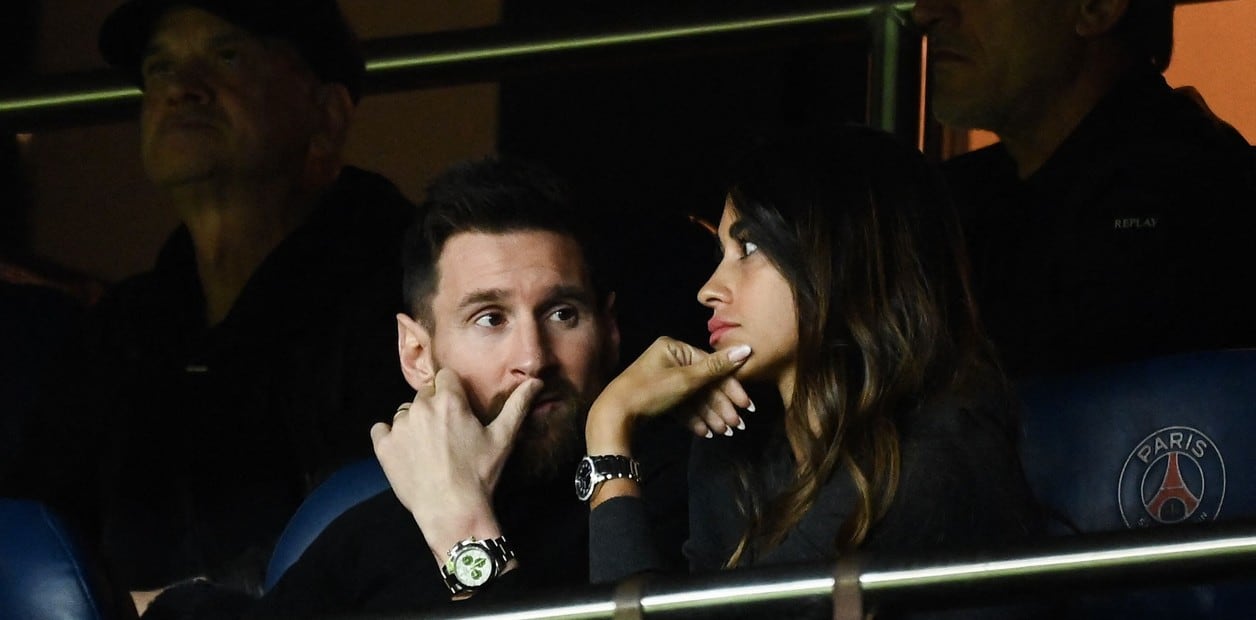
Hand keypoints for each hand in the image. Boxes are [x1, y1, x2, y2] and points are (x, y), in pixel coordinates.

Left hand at [370, 369, 542, 561]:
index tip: (459, 411)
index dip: (453, 392)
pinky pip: (381, 429)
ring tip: (428, 447)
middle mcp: (422, 407)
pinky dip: (391, 436)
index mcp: (450, 400)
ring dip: (415, 422)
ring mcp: (400, 426)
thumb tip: (535, 381)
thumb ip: (517, 405)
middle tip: (446, 434)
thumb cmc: (480, 474)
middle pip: (426, 394)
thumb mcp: (503, 438)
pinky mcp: (384, 446)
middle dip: (435, 407)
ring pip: (406, 412)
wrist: (453, 511)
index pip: (446, 377)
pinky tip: (406, 451)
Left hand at [586, 337, 751, 455]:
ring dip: (710, 415)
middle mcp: (668, 360)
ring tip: (724, 431)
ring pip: (693, 397)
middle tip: (737, 424)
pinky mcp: (657, 397)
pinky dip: (694, 418)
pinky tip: (706, 432)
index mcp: (673, 347)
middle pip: (703, 383)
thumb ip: (716, 367)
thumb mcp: (685, 380)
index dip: (730, 386)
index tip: (746, 405)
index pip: (710, 365)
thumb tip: (746, 349)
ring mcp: (662, 379)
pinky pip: (681, 406)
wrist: (614, 417)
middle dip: (720, 405)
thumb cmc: (650, 392)